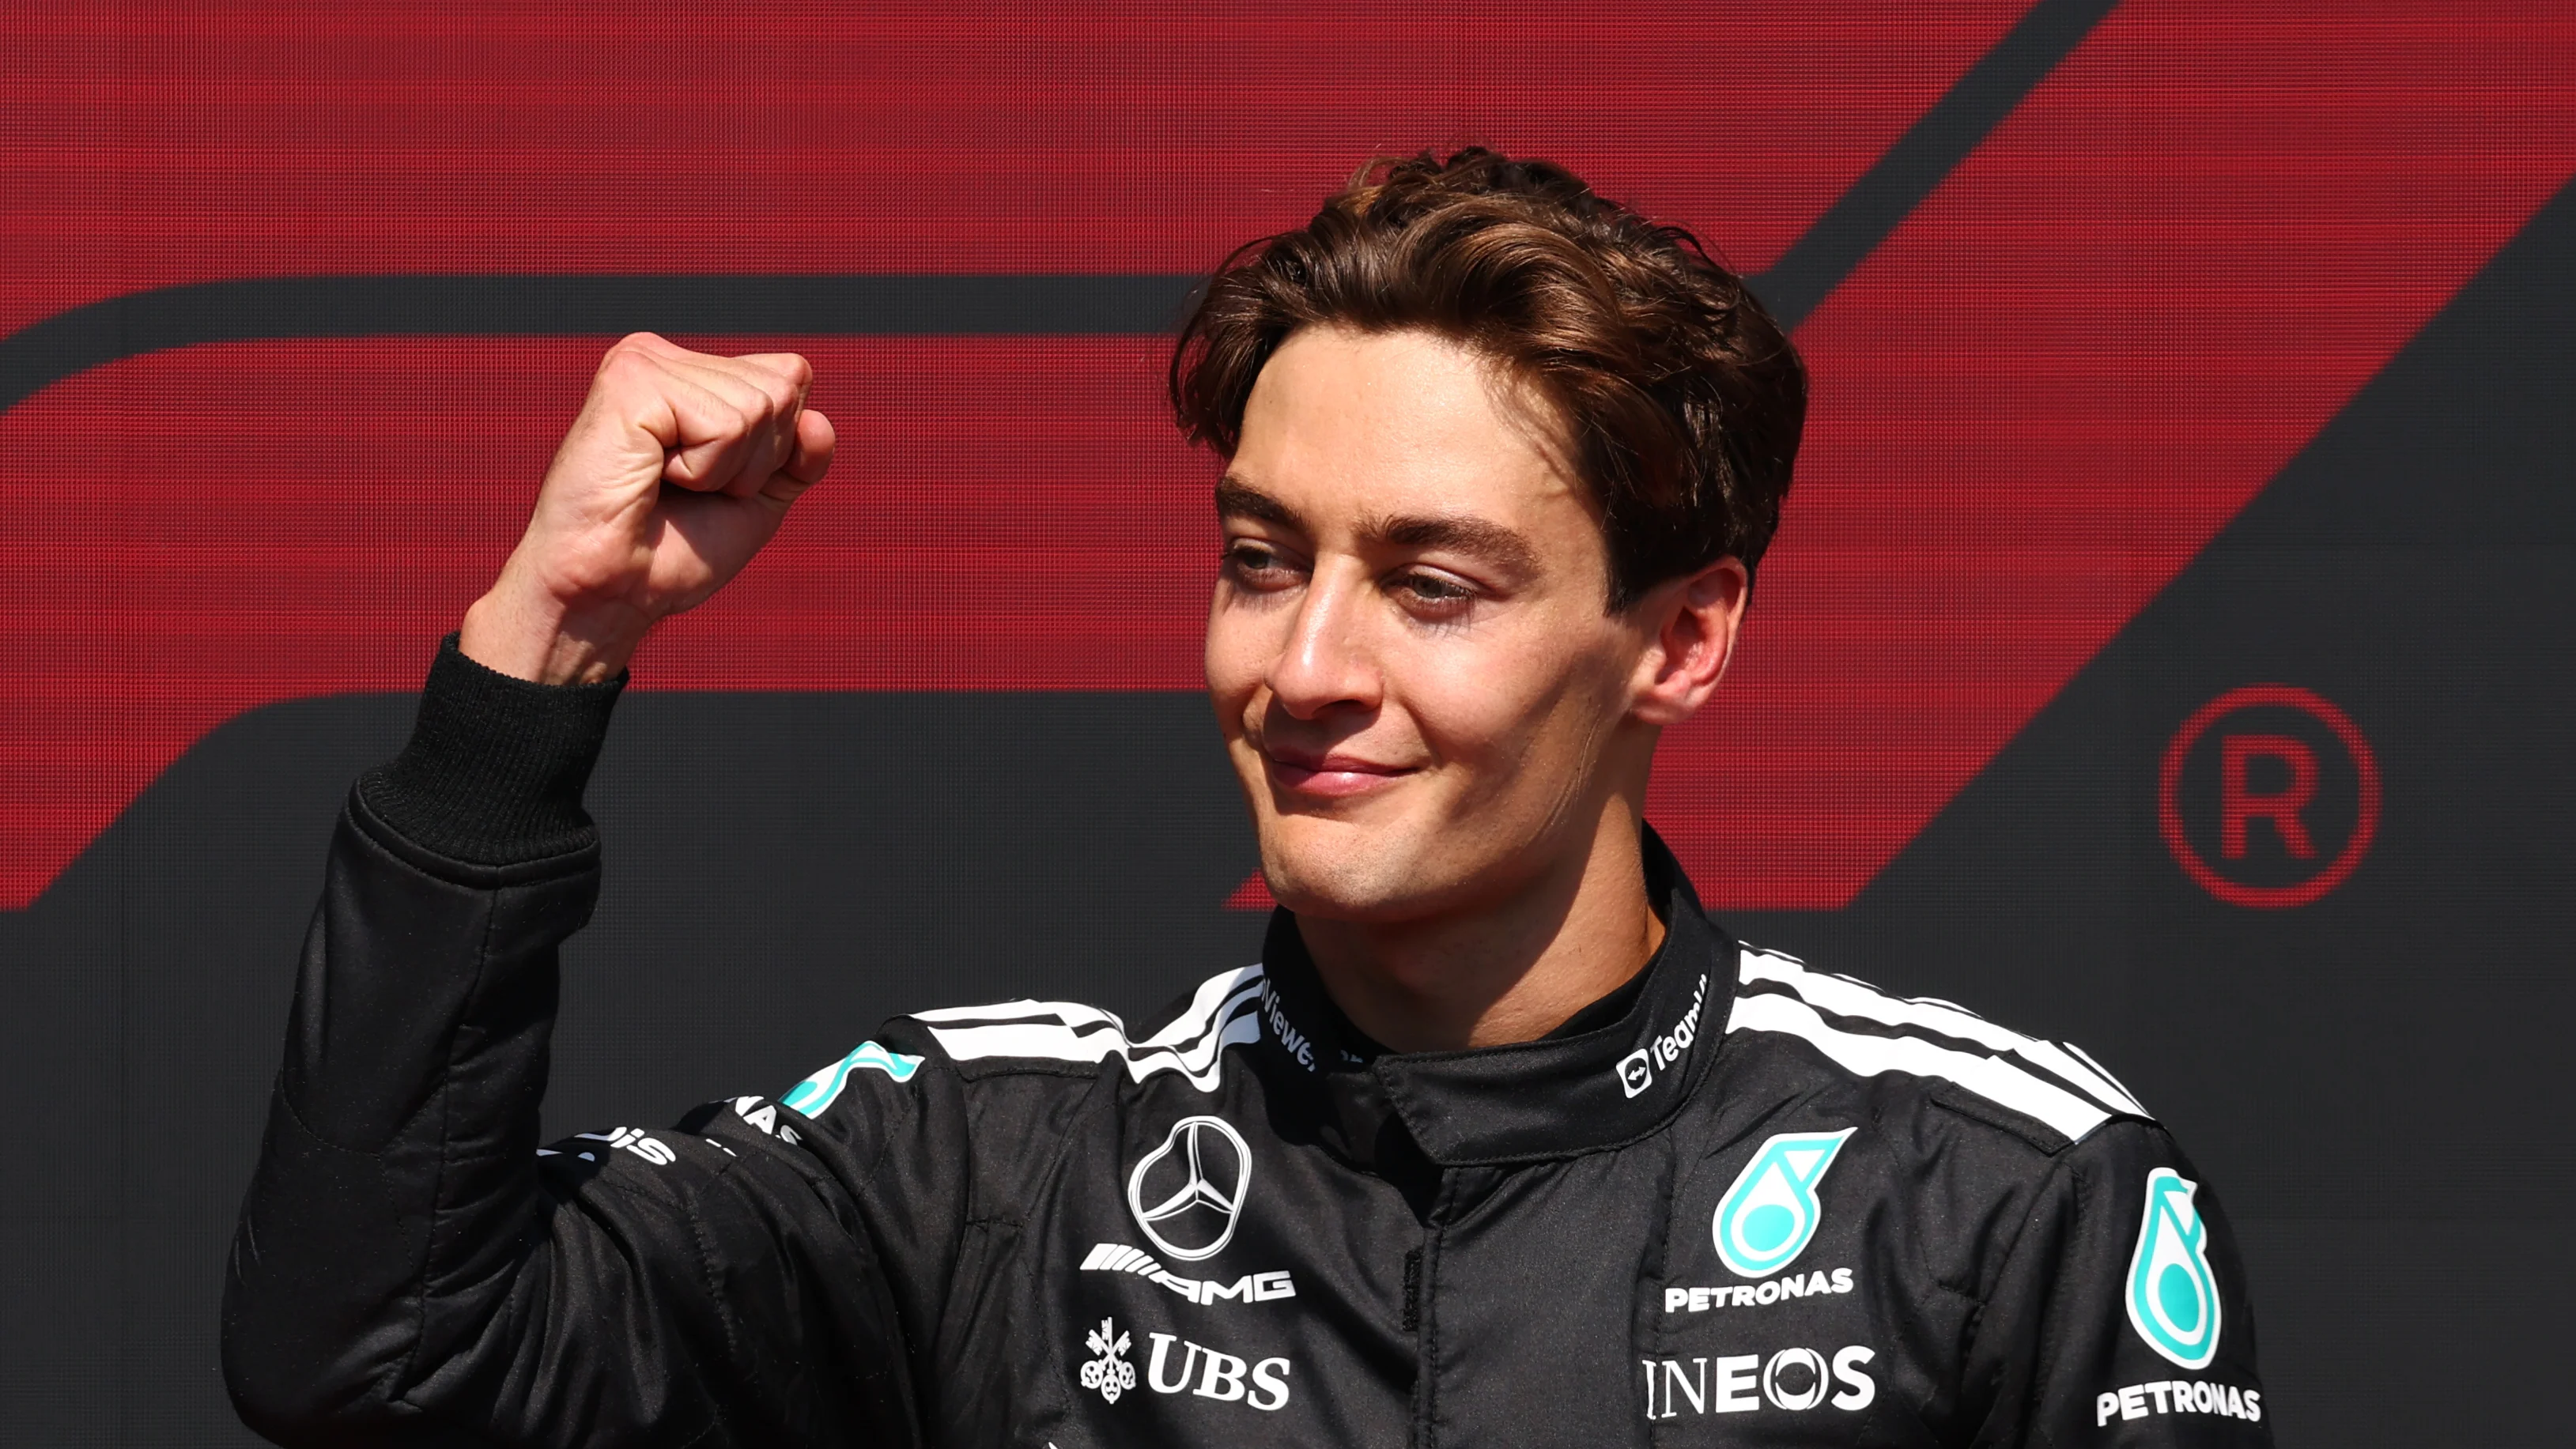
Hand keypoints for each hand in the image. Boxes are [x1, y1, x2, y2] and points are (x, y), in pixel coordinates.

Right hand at [459, 334, 835, 683]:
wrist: (610, 594)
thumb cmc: (671, 552)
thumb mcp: (757, 500)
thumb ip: (799, 458)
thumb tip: (818, 420)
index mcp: (691, 373)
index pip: (790, 378)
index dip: (776, 449)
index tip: (715, 485)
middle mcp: (665, 356)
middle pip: (783, 390)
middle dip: (753, 461)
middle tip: (686, 490)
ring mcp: (644, 361)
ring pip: (759, 407)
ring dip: (725, 471)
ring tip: (665, 485)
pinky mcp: (630, 381)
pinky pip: (726, 426)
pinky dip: (704, 471)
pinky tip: (652, 478)